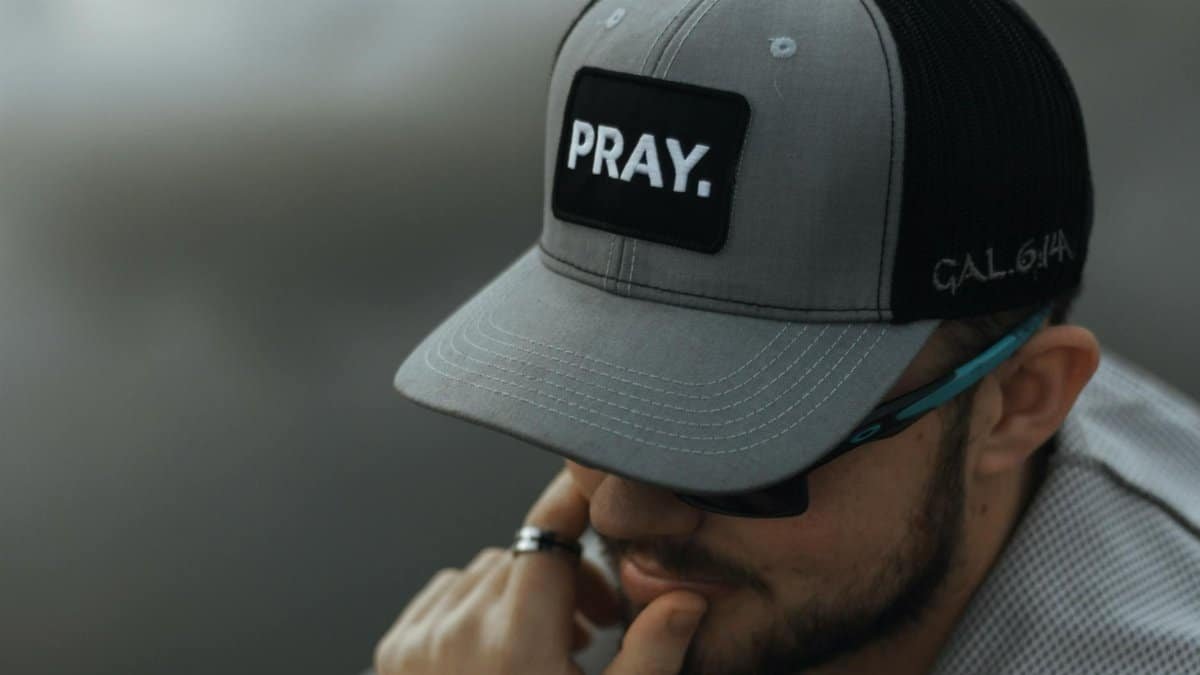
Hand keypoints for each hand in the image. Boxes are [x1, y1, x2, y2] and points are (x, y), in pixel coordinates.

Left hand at [373, 467, 708, 674]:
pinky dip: (474, 607)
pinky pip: (442, 595)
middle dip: (564, 578)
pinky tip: (498, 653)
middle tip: (593, 627)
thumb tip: (685, 598)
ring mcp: (415, 643)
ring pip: (483, 573)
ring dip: (519, 592)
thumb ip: (651, 655)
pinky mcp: (391, 655)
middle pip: (524, 558)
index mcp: (514, 643)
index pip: (549, 536)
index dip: (578, 505)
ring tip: (548, 647)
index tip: (598, 494)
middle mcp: (456, 632)